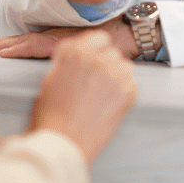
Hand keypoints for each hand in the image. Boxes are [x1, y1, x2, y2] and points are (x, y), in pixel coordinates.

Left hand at [0, 15, 139, 60]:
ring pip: (26, 42)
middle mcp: (54, 40)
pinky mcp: (64, 43)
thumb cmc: (110, 51)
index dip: (8, 47)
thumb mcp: (87, 61)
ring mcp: (58, 40)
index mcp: (55, 45)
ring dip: (4, 45)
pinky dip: (21, 48)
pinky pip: (39, 47)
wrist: (128, 36)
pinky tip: (7, 51)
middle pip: (21, 42)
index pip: (27, 45)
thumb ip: (72, 67)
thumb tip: (63, 83)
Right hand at [28, 31, 137, 164]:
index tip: (96, 59)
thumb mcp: (50, 81)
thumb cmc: (51, 118)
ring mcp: (112, 72)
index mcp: (72, 52)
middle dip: (107, 64)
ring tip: (105, 95)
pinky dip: (125, 92)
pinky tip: (111, 105)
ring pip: (125, 65)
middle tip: (98, 84)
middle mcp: (93, 57)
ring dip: (118, 75)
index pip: (97, 37)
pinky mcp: (127, 90)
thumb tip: (77, 62)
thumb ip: (67, 65)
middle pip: (111, 51)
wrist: (63, 144)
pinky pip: (132, 82)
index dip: (97, 49)